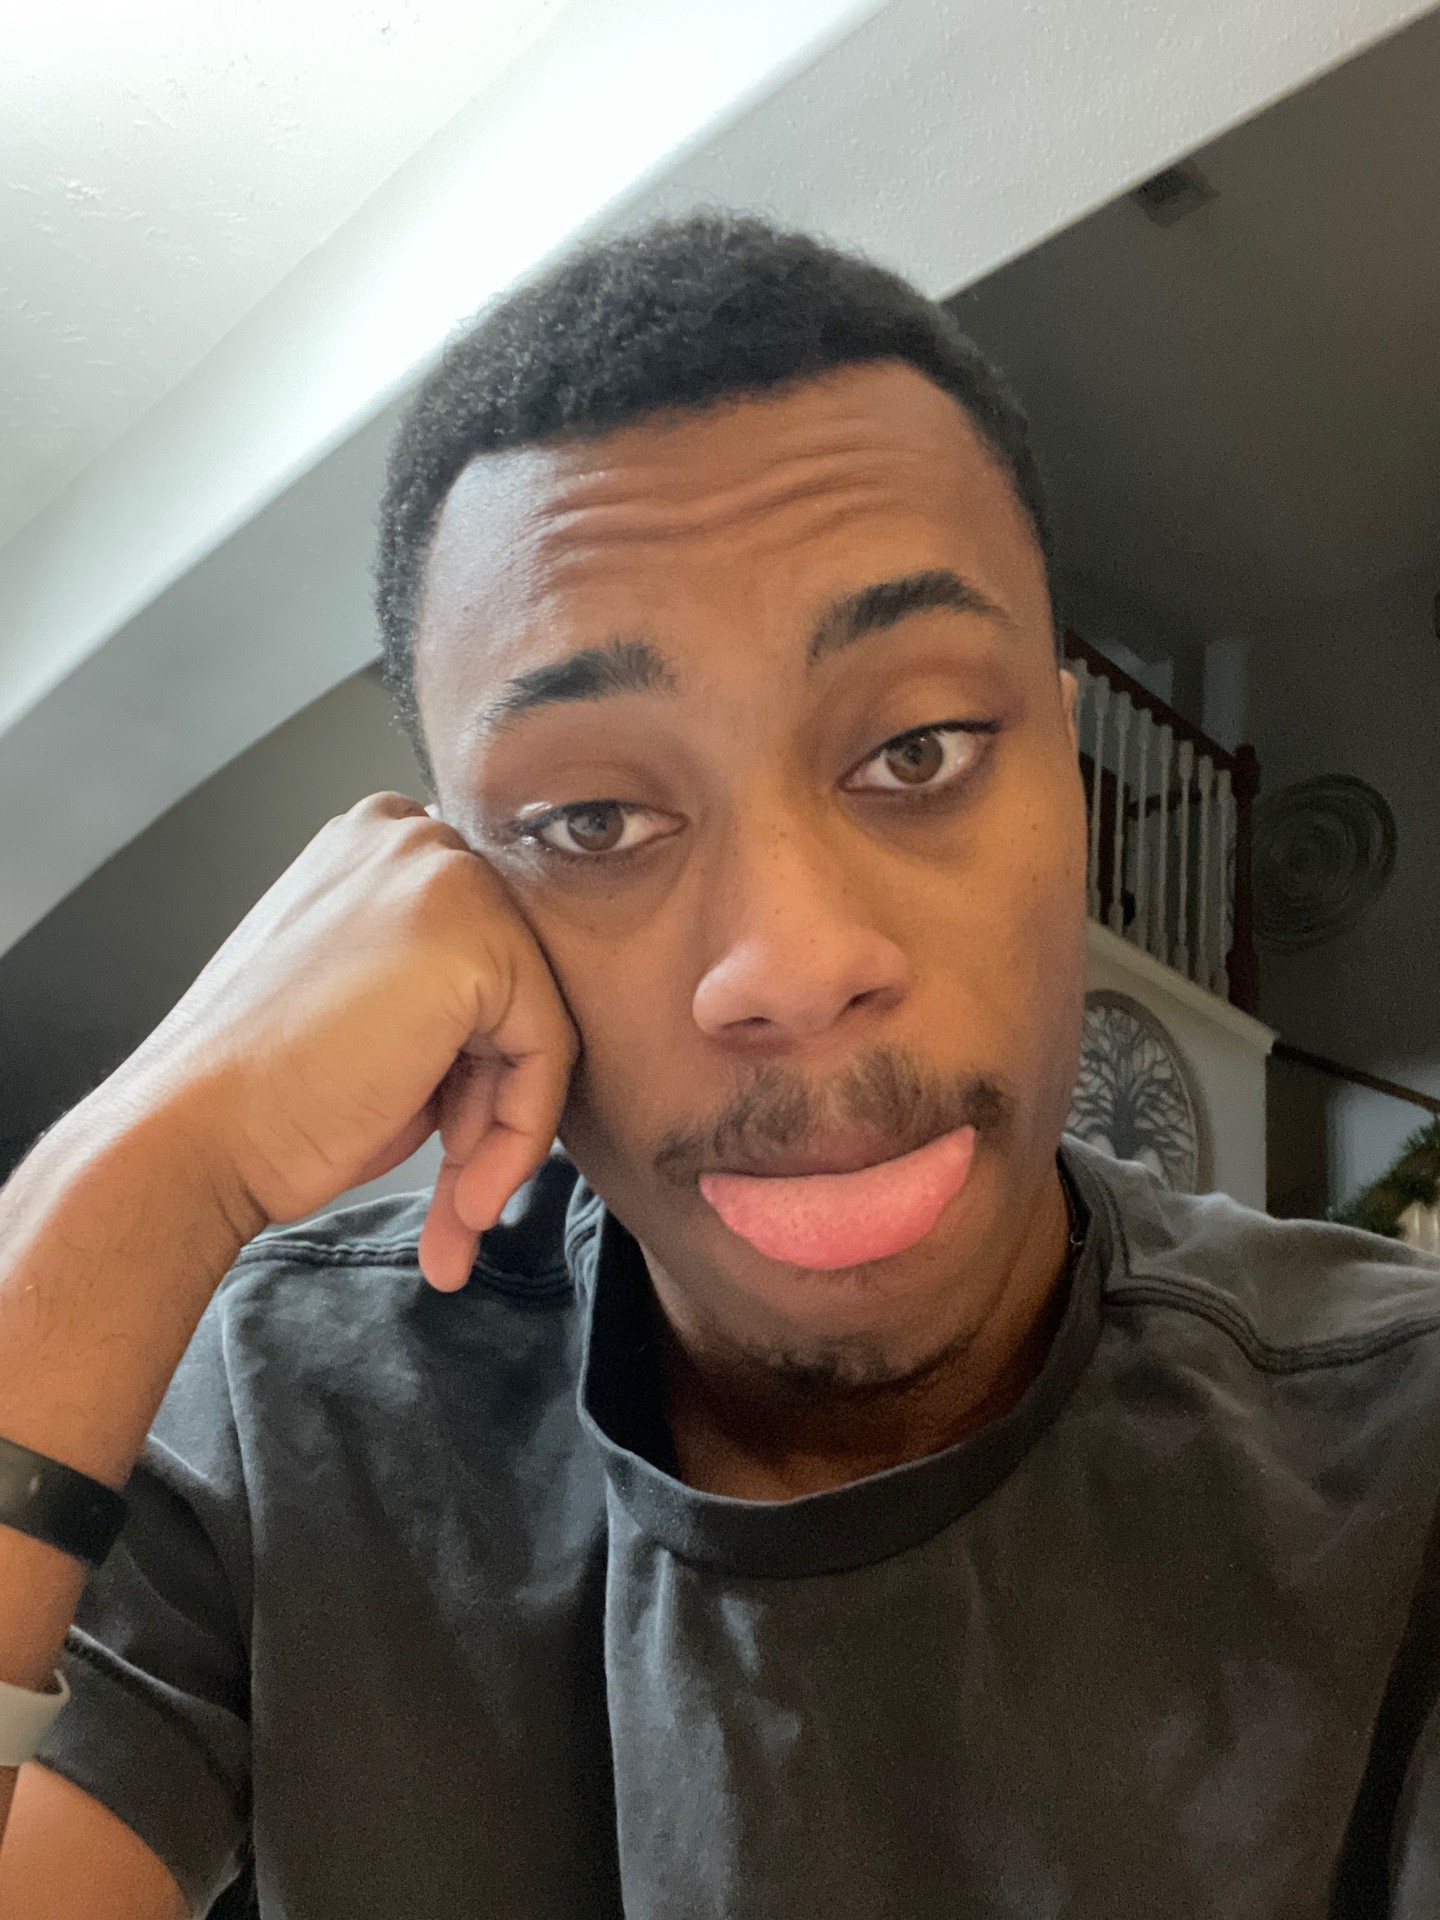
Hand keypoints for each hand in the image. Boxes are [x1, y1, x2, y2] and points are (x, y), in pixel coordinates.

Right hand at [114, 793, 577, 1289]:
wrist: (192, 1134)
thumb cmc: (260, 1090)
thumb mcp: (364, 1007)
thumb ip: (440, 992)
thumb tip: (522, 1036)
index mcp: (375, 842)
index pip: (478, 952)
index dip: (464, 1063)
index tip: (442, 1141)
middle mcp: (412, 837)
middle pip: (512, 982)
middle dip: (486, 1096)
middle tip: (456, 1188)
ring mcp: (446, 879)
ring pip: (536, 1020)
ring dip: (499, 1131)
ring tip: (457, 1207)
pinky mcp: (477, 942)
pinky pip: (547, 1053)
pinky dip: (518, 1137)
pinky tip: (467, 1200)